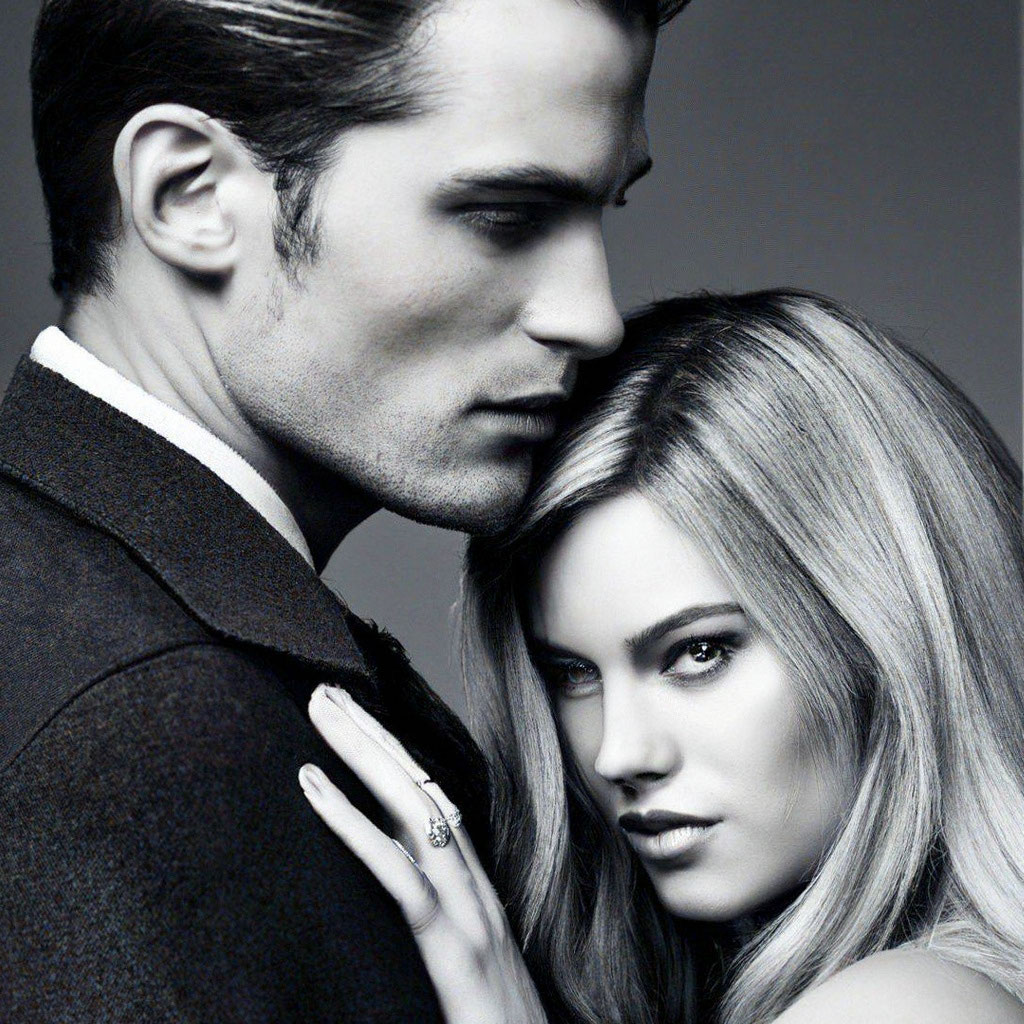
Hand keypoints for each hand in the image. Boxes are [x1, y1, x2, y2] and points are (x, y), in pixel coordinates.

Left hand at [300, 684, 547, 1023]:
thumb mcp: (463, 971)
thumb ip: (435, 928)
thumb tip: (396, 891)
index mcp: (474, 891)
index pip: (431, 804)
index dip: (394, 755)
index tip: (356, 716)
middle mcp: (475, 889)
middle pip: (420, 790)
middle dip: (373, 734)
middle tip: (325, 688)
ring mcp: (470, 915)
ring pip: (414, 812)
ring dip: (363, 752)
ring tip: (320, 709)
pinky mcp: (454, 950)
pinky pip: (398, 876)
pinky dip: (352, 824)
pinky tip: (312, 786)